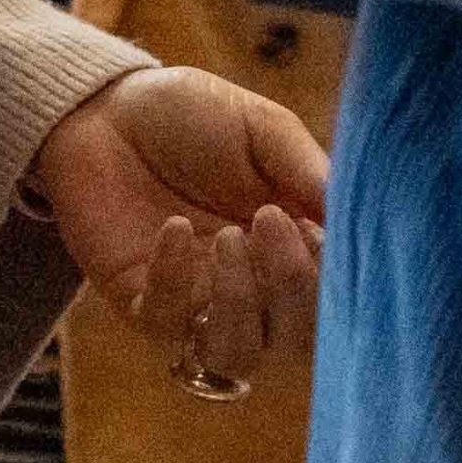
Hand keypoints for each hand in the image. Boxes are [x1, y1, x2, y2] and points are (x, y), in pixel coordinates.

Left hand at [30, 64, 329, 394]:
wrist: (107, 107)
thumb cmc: (192, 114)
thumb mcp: (262, 127)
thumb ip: (306, 171)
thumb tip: (354, 214)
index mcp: (293, 244)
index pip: (332, 295)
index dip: (333, 279)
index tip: (318, 230)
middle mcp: (252, 284)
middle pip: (293, 340)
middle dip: (292, 293)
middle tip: (268, 223)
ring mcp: (197, 300)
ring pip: (236, 354)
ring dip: (239, 304)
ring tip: (227, 237)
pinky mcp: (142, 302)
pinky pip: (166, 327)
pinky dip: (175, 282)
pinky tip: (173, 228)